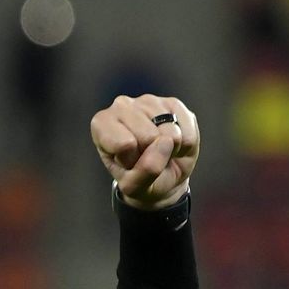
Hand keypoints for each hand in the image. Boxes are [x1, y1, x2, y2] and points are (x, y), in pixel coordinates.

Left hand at [90, 94, 197, 209]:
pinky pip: (187, 132)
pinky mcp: (174, 103)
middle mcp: (121, 105)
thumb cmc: (139, 178)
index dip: (131, 160)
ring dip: (169, 150)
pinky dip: (184, 146)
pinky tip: (173, 143)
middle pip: (147, 137)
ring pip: (169, 133)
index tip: (128, 161)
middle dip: (151, 154)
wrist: (161, 175)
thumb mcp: (133, 186)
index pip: (123, 144)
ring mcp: (148, 101)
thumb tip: (167, 141)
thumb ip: (145, 170)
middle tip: (146, 156)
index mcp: (101, 123)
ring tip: (159, 150)